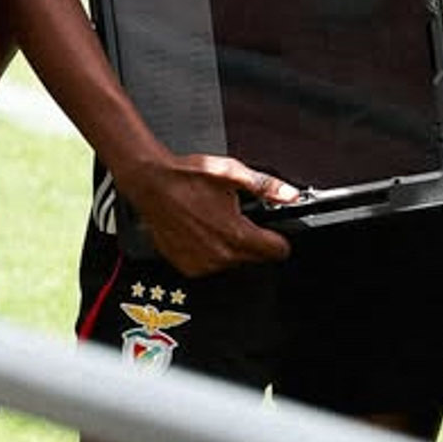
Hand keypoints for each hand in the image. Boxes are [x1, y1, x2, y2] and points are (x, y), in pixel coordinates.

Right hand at [114, 152, 295, 276]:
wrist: (152, 184)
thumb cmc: (187, 177)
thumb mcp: (232, 174)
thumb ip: (266, 187)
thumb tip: (290, 195)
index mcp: (236, 235)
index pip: (277, 251)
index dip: (279, 238)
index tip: (273, 232)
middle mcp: (220, 255)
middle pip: (255, 257)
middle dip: (252, 240)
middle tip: (236, 216)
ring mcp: (202, 264)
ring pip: (233, 262)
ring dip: (229, 246)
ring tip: (214, 220)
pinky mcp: (187, 267)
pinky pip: (210, 265)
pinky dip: (209, 251)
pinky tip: (200, 230)